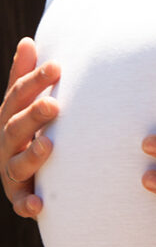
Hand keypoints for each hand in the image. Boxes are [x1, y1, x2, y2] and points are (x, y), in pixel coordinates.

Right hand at [1, 38, 59, 217]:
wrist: (25, 168)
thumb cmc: (30, 125)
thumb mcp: (25, 101)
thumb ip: (26, 75)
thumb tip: (28, 41)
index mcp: (9, 115)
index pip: (19, 95)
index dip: (35, 80)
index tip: (57, 67)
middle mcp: (6, 142)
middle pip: (15, 128)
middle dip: (33, 116)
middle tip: (54, 105)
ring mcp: (10, 169)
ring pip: (16, 165)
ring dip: (31, 156)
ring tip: (49, 144)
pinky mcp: (19, 195)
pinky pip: (21, 202)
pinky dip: (28, 204)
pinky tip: (39, 205)